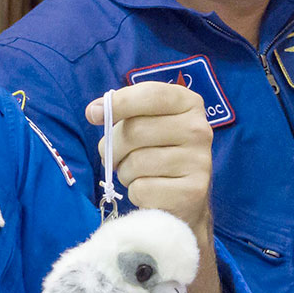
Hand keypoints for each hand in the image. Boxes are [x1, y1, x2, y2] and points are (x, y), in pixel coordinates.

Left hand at [85, 82, 213, 237]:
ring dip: (124, 172)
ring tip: (137, 174)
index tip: (93, 114)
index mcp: (189, 104)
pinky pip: (141, 189)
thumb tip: (94, 111)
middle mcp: (199, 129)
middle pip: (136, 131)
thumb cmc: (159, 152)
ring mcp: (199, 162)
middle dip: (113, 147)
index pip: (151, 94)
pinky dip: (135, 192)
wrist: (184, 198)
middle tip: (114, 156)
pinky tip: (150, 191)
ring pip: (136, 163)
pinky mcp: (192, 192)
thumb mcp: (147, 122)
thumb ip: (123, 109)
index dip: (118, 103)